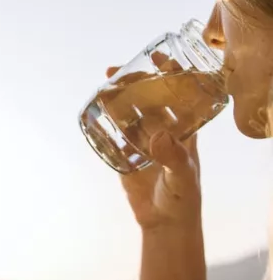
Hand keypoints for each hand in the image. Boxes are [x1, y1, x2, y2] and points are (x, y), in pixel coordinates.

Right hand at [106, 67, 201, 230]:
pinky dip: (105, 119)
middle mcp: (163, 130)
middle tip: (115, 71)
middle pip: (149, 97)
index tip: (157, 57)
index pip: (180, 94)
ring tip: (103, 87)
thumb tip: (159, 136)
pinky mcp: (126, 153)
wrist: (164, 222)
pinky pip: (114, 131)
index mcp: (184, 131)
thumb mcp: (183, 178)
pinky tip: (95, 110)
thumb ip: (174, 158)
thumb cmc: (183, 198)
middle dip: (134, 81)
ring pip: (129, 111)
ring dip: (117, 97)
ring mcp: (143, 140)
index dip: (171, 73)